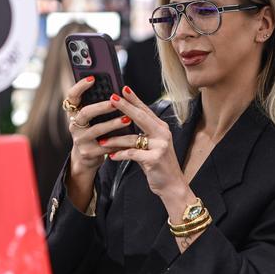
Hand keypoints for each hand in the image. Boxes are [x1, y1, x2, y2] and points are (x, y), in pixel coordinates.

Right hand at [62, 76, 132, 209]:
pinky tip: (128, 138)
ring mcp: (80, 139)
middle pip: (85, 112)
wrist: (86, 158)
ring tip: (127, 119)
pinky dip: (118, 141)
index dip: (80, 86)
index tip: (92, 78)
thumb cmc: (94, 132)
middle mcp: (74, 125)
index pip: (72, 96)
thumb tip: (119, 89)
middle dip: (101, 106)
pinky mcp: (88, 152)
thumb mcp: (92, 119)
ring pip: (97, 130)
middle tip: (115, 101)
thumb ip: (99, 105)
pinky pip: (106, 146)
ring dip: (113, 124)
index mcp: (75, 113)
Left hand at [102, 86, 191, 211]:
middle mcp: (162, 133)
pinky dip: (120, 155)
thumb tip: (125, 120)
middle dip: (125, 107)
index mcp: (161, 128)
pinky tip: (111, 156)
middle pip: (141, 117)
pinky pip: (132, 154)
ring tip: (102, 141)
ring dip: (115, 140)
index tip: (123, 89)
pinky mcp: (154, 159)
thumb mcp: (152, 145)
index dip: (134, 99)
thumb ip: (142, 133)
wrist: (172, 184)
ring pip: (132, 138)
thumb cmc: (159, 164)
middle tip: (111, 98)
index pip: (146, 110)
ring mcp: (160, 145)